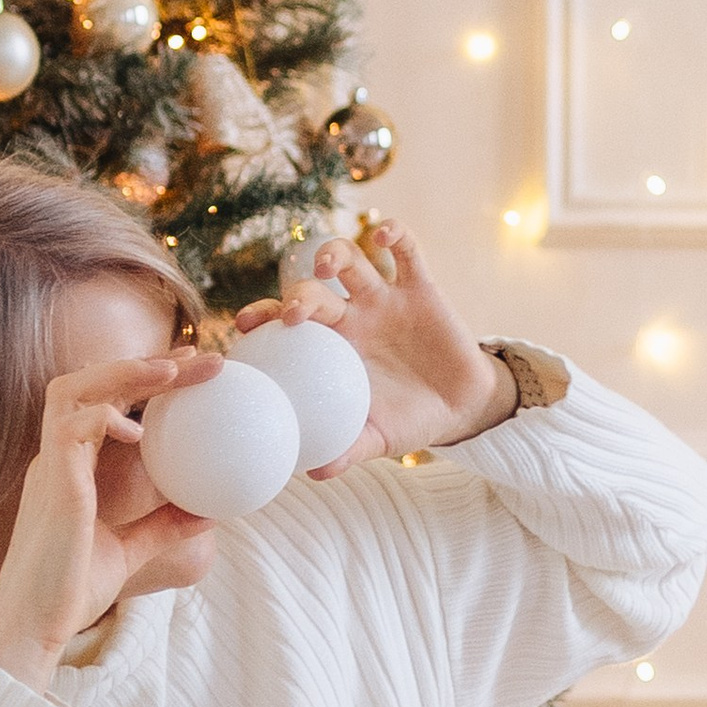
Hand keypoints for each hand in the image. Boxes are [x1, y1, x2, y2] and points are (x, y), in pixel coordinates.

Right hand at [0, 347, 218, 691]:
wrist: (32, 628)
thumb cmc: (69, 592)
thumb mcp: (128, 551)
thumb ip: (162, 527)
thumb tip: (209, 512)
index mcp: (69, 467)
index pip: (104, 403)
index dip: (143, 379)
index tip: (191, 370)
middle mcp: (55, 457)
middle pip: (90, 382)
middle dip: (145, 363)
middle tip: (203, 360)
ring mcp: (50, 467)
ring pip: (71, 390)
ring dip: (122, 373)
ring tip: (172, 371)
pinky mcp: (53, 486)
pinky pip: (72, 429)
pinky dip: (104, 418)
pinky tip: (138, 431)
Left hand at [232, 221, 512, 470]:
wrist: (461, 407)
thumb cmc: (409, 421)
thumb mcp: (379, 439)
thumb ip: (349, 451)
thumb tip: (315, 472)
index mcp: (329, 348)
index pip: (284, 324)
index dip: (262, 317)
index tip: (245, 325)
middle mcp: (350, 316)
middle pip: (312, 291)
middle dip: (297, 296)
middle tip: (293, 317)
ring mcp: (383, 297)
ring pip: (350, 259)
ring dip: (334, 254)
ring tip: (327, 267)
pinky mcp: (420, 286)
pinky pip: (405, 250)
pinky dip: (393, 234)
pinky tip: (382, 235)